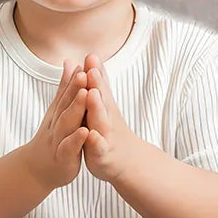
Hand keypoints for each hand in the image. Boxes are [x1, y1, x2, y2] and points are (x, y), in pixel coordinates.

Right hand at [22, 59, 89, 191]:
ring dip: (75, 108)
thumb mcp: (57, 110)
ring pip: (66, 123)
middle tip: (84, 73)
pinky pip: (69, 147)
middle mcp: (56, 123)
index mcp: (58, 112)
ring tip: (84, 95)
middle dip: (75, 89)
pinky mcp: (63, 157)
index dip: (74, 79)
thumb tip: (70, 62)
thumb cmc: (52, 137)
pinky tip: (85, 131)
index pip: (66, 93)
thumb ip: (65, 87)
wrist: (36, 168)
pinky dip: (76, 139)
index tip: (83, 63)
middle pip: (66, 104)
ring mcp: (58, 140)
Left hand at [81, 54, 140, 183]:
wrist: (127, 162)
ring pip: (100, 121)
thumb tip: (92, 55)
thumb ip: (98, 81)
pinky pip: (98, 147)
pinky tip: (90, 134)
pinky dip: (95, 141)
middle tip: (91, 69)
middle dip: (97, 84)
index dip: (94, 72)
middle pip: (101, 99)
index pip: (99, 86)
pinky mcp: (102, 153)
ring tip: (92, 94)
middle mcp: (106, 118)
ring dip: (97, 108)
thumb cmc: (111, 129)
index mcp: (104, 106)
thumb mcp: (105, 103)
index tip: (90, 55)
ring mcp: (105, 135)